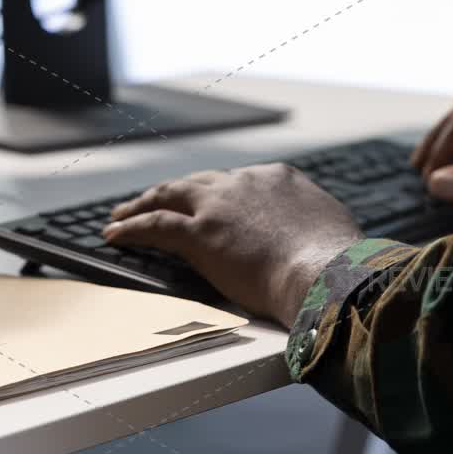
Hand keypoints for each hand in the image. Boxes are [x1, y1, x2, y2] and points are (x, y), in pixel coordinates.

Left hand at [104, 164, 362, 323]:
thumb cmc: (339, 265)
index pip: (240, 183)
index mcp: (279, 179)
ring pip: (169, 195)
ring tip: (123, 213)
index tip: (211, 204)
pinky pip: (155, 225)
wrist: (327, 274)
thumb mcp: (330, 231)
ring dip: (143, 203)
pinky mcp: (200, 233)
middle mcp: (244, 183)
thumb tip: (315, 242)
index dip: (221, 194)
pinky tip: (114, 235)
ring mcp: (219, 205)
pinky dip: (131, 228)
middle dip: (175, 191)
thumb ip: (311, 228)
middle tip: (156, 199)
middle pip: (199, 181)